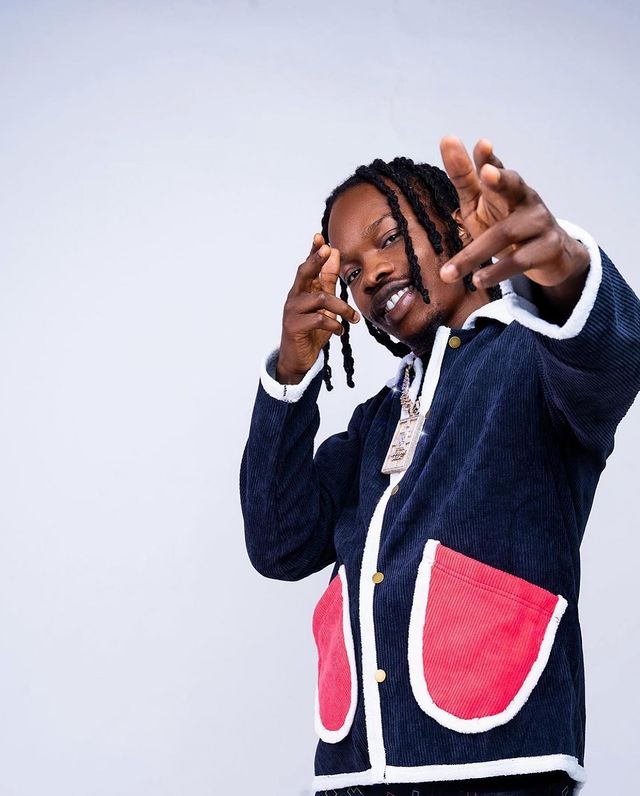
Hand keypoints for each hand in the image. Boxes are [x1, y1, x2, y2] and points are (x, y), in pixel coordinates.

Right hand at [276, 233, 359, 383]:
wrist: (298, 359)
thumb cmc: (311, 330)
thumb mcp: (324, 305)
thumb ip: (328, 281)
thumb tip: (334, 253)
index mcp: (302, 290)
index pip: (307, 266)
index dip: (313, 251)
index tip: (320, 238)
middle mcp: (294, 297)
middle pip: (304, 273)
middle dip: (316, 260)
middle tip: (327, 250)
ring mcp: (292, 311)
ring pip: (321, 299)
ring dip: (342, 308)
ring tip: (353, 318)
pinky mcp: (294, 326)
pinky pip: (319, 319)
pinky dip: (335, 324)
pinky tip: (340, 331)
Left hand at [438, 137, 589, 292]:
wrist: (551, 257)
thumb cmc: (507, 225)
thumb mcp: (482, 204)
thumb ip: (465, 178)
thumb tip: (447, 138)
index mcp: (507, 187)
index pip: (497, 168)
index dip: (489, 158)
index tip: (482, 145)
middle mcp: (526, 199)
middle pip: (514, 186)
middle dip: (501, 179)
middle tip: (487, 173)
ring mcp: (540, 223)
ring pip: (505, 234)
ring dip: (474, 254)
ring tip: (449, 273)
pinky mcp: (548, 249)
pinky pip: (519, 260)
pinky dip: (497, 271)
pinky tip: (478, 281)